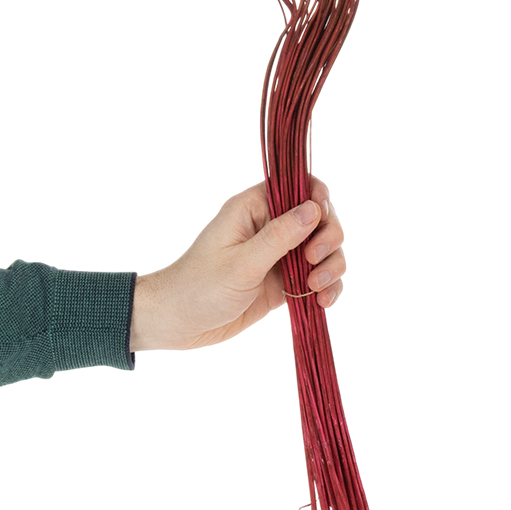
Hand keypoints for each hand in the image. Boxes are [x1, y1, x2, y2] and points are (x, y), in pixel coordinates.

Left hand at [130, 177, 346, 350]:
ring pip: (324, 249)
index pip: (297, 185)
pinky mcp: (285, 282)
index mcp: (254, 208)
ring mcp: (280, 255)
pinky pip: (319, 276)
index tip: (322, 217)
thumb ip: (279, 236)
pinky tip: (323, 302)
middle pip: (320, 217)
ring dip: (331, 265)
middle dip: (328, 236)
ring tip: (317, 288)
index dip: (317, 195)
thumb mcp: (241, 263)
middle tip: (314, 259)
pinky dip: (328, 286)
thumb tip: (314, 208)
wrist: (178, 323)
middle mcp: (270, 227)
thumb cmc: (200, 287)